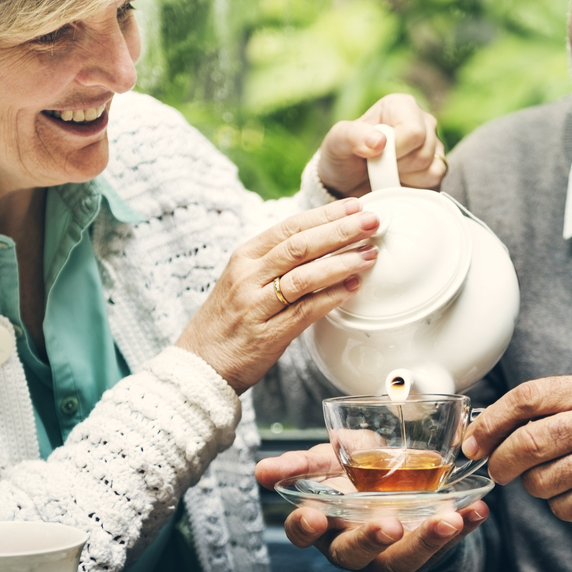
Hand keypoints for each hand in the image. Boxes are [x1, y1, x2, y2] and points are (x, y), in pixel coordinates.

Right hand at [176, 199, 378, 393]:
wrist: (198, 364)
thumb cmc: (226, 323)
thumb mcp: (242, 282)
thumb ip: (275, 264)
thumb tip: (321, 247)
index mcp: (244, 258)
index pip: (289, 226)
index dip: (325, 215)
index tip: (355, 207)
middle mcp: (248, 276)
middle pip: (300, 245)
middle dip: (340, 230)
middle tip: (372, 222)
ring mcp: (256, 305)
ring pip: (305, 276)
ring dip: (342, 262)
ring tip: (369, 254)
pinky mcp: (267, 334)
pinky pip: (305, 310)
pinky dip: (332, 297)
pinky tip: (353, 288)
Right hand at [255, 444, 488, 571]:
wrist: (395, 485)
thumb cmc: (356, 478)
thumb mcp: (330, 463)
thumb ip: (302, 463)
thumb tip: (265, 470)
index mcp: (324, 524)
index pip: (304, 533)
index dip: (305, 527)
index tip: (313, 515)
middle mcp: (354, 545)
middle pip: (355, 553)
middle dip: (371, 540)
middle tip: (390, 525)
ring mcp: (390, 554)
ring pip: (404, 559)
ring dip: (427, 540)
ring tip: (449, 520)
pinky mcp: (426, 553)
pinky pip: (446, 547)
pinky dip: (465, 527)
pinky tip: (477, 510)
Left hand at [317, 93, 445, 197]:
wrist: (348, 184)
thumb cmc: (343, 157)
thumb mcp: (336, 143)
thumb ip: (353, 136)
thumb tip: (379, 142)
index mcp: (400, 105)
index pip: (413, 131)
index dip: (395, 152)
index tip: (375, 157)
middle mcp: (422, 120)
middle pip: (424, 152)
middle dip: (398, 167)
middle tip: (378, 166)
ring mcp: (433, 143)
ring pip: (432, 168)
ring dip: (405, 177)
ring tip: (386, 172)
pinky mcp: (438, 166)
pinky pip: (436, 179)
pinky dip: (415, 186)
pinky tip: (399, 180)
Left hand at [462, 374, 571, 521]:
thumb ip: (540, 408)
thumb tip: (479, 429)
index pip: (526, 398)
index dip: (490, 422)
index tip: (473, 442)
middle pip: (529, 443)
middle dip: (501, 462)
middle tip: (497, 470)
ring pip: (541, 481)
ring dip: (533, 485)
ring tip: (550, 476)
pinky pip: (563, 506)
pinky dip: (558, 504)